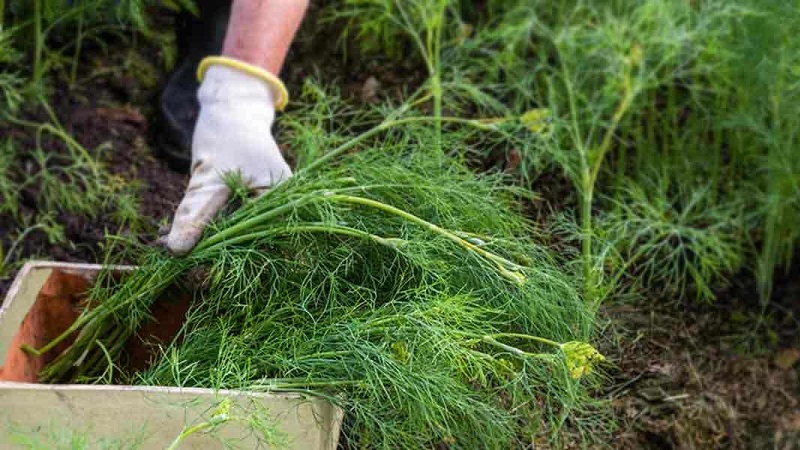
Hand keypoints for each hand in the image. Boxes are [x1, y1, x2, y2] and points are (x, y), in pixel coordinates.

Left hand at [162, 64, 291, 254]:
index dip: (224, 253)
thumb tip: (176, 251)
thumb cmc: (228, 135)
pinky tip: (173, 231)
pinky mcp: (245, 202)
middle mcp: (277, 207)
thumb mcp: (209, 176)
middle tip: (168, 250)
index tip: (189, 260)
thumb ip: (196, 214)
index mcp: (281, 202)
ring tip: (164, 241)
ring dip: (200, 237)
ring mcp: (262, 205)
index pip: (255, 240)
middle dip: (207, 247)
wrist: (232, 108)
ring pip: (229, 232)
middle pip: (242, 239)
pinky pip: (224, 221)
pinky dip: (201, 225)